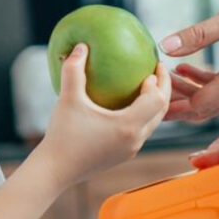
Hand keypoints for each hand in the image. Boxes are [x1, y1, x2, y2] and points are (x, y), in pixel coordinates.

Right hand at [37, 44, 170, 187]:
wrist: (54, 172)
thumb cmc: (61, 136)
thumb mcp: (67, 99)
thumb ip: (74, 70)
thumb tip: (82, 46)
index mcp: (128, 126)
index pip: (157, 99)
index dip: (160, 81)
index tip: (153, 65)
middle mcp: (135, 140)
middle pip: (162, 111)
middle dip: (164, 89)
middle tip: (157, 70)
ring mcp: (131, 150)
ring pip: (154, 122)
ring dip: (155, 103)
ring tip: (147, 85)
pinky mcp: (123, 155)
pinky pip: (142, 130)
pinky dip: (143, 114)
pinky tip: (129, 103)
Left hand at [160, 0, 218, 121]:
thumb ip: (199, 34)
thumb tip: (166, 46)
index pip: (199, 105)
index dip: (172, 104)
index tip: (148, 97)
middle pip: (204, 108)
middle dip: (176, 101)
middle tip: (148, 89)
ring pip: (215, 102)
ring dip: (189, 92)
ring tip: (164, 75)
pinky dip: (206, 84)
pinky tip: (186, 68)